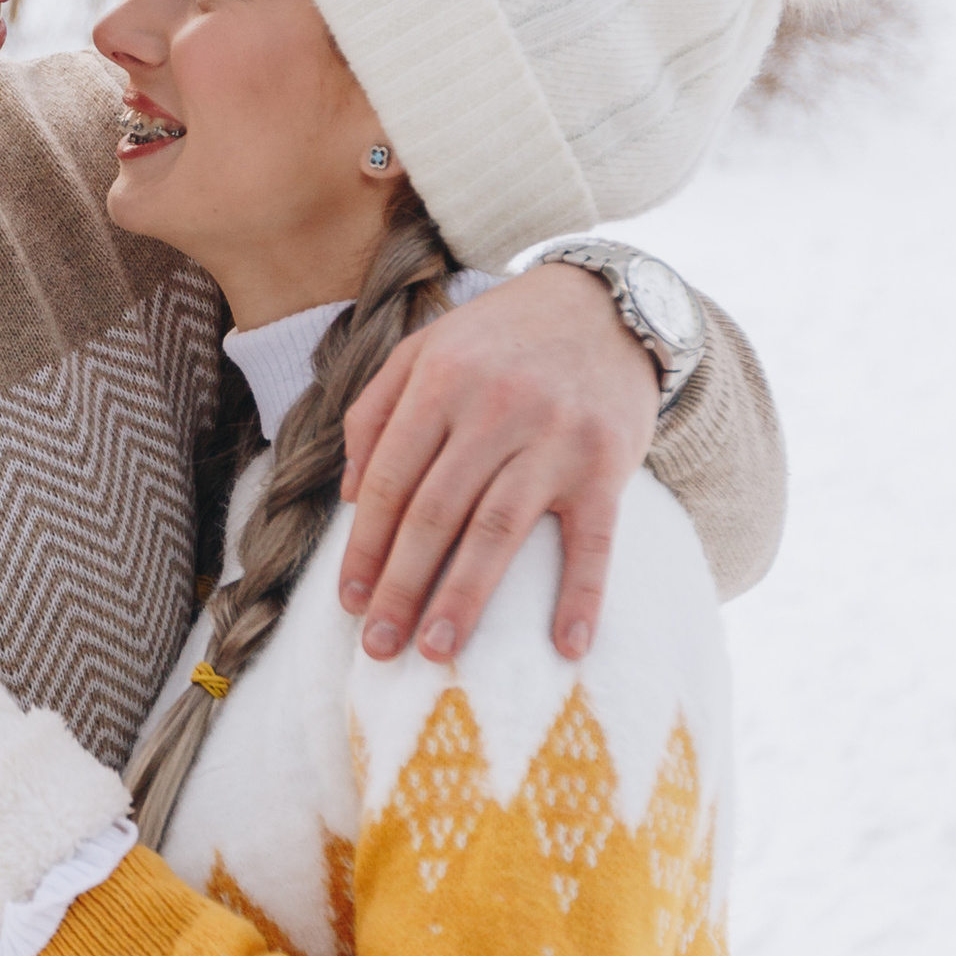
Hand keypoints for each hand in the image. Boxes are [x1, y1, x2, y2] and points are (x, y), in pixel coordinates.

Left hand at [337, 262, 662, 667]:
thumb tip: (353, 496)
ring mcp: (554, 439)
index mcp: (442, 380)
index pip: (392, 480)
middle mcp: (495, 409)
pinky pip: (592, 541)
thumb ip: (376, 411)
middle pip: (436, 514)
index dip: (365, 547)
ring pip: (497, 531)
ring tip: (435, 651)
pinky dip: (581, 596)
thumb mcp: (427, 348)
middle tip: (379, 646)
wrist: (607, 305)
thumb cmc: (503, 336)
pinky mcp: (606, 463)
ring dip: (464, 599)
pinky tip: (567, 645)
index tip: (348, 602)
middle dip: (401, 587)